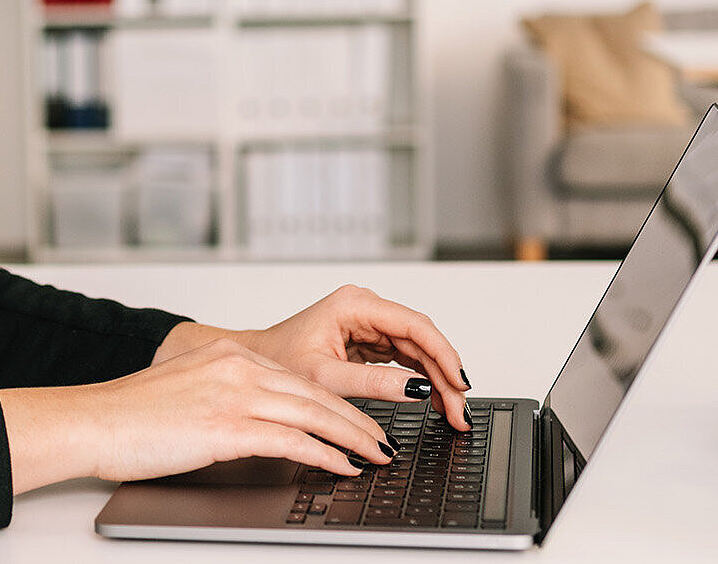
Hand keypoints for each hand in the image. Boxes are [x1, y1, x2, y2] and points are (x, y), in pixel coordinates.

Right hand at [0, 336, 394, 493]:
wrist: (93, 421)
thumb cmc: (129, 416)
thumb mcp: (187, 392)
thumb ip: (226, 398)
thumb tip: (262, 425)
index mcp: (226, 355)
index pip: (298, 378)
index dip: (336, 402)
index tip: (359, 421)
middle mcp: (235, 366)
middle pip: (315, 393)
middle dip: (357, 421)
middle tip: (385, 441)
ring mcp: (233, 394)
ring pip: (313, 414)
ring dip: (353, 439)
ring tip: (377, 456)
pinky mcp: (227, 426)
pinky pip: (292, 440)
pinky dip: (325, 454)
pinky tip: (342, 467)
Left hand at [189, 285, 471, 430]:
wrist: (255, 364)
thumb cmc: (278, 361)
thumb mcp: (326, 378)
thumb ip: (374, 384)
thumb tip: (418, 390)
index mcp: (353, 305)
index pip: (414, 325)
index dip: (444, 354)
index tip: (460, 383)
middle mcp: (364, 307)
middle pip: (421, 338)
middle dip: (445, 374)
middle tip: (461, 411)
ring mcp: (367, 322)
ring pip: (417, 349)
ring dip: (437, 380)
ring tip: (453, 413)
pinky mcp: (367, 339)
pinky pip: (405, 357)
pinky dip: (421, 380)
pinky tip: (435, 400)